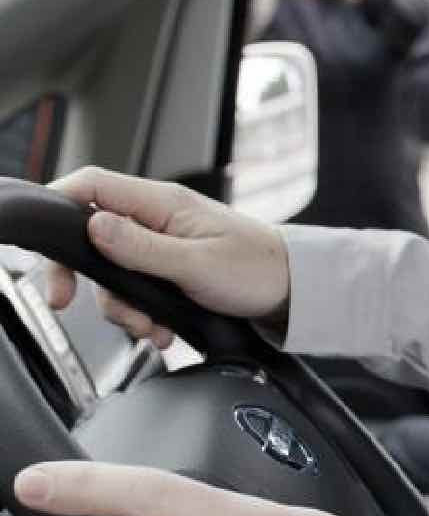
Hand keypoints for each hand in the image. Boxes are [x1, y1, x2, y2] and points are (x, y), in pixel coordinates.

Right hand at [43, 168, 291, 346]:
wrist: (294, 291)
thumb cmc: (259, 269)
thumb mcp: (196, 264)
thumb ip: (142, 248)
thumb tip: (94, 226)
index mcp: (162, 203)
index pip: (92, 185)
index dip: (59, 206)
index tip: (46, 249)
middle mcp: (157, 218)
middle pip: (91, 235)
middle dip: (83, 276)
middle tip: (71, 302)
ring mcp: (162, 243)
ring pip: (112, 271)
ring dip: (122, 306)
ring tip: (150, 327)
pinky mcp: (169, 267)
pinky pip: (135, 288)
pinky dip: (141, 313)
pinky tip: (161, 329)